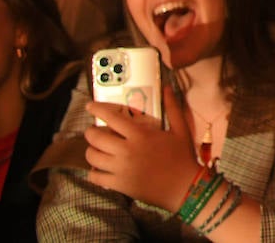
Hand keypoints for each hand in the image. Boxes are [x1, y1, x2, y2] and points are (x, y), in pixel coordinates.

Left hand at [85, 85, 200, 212]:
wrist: (184, 187)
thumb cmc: (183, 156)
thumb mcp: (181, 129)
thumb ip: (172, 107)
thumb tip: (166, 87)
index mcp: (140, 134)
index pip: (111, 117)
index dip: (97, 109)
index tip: (90, 105)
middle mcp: (127, 150)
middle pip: (95, 137)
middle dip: (91, 132)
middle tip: (94, 131)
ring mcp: (121, 169)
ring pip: (92, 157)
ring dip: (91, 150)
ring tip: (97, 149)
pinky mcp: (119, 184)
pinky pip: (95, 177)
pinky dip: (93, 172)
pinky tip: (100, 168)